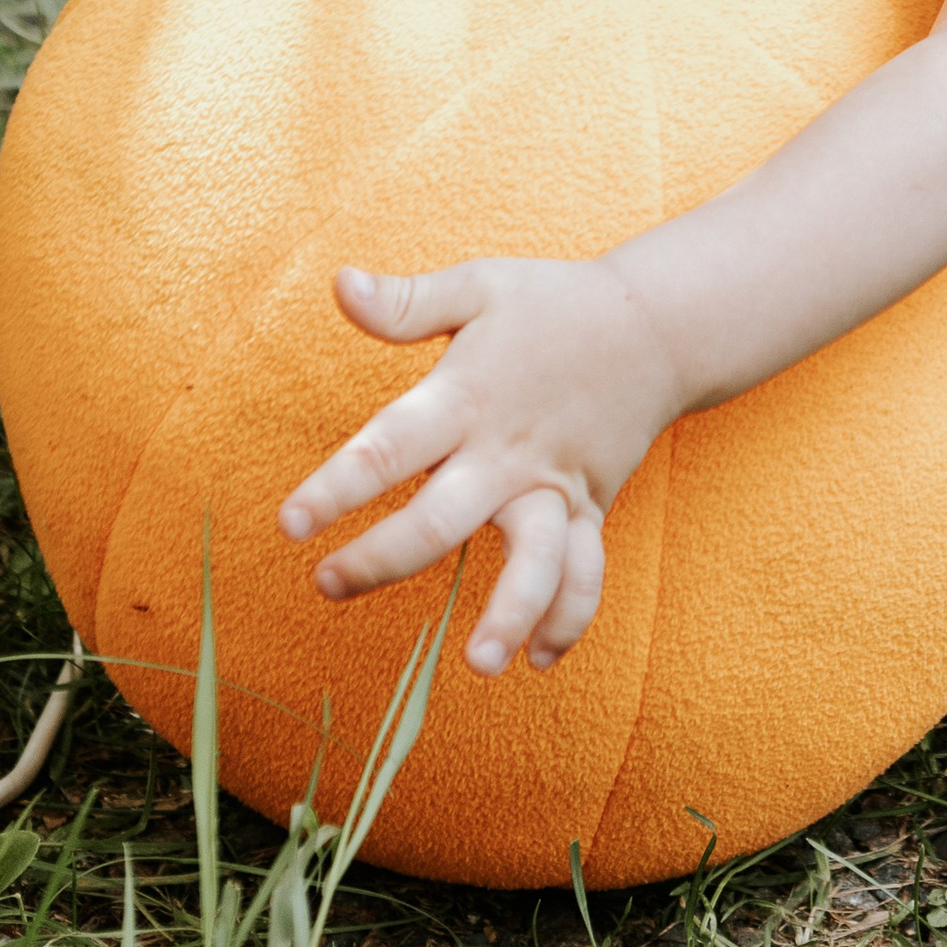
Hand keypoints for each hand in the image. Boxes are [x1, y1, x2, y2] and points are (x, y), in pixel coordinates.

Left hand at [277, 256, 684, 673]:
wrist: (656, 326)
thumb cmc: (551, 304)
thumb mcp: (479, 287)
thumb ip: (407, 302)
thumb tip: (339, 282)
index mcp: (470, 396)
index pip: (392, 445)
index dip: (337, 485)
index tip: (289, 524)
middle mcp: (510, 451)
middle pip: (445, 518)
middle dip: (385, 558)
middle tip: (329, 585)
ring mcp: (555, 486)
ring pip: (537, 559)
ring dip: (510, 611)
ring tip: (476, 664)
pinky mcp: (590, 508)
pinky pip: (586, 571)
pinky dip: (569, 616)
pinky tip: (540, 660)